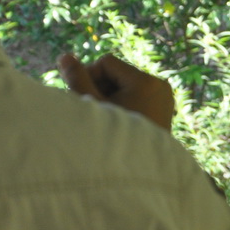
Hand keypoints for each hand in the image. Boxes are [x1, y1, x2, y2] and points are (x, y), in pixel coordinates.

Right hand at [58, 52, 175, 130]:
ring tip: (105, 118)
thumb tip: (64, 56)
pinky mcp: (164, 107)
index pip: (107, 63)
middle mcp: (160, 85)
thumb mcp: (92, 106)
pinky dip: (125, 103)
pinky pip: (138, 95)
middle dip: (102, 88)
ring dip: (112, 96)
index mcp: (146, 82)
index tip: (85, 98)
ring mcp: (165, 97)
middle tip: (93, 110)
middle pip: (118, 73)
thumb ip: (78, 80)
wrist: (137, 173)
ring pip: (127, 84)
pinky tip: (117, 121)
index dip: (90, 77)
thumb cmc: (110, 139)